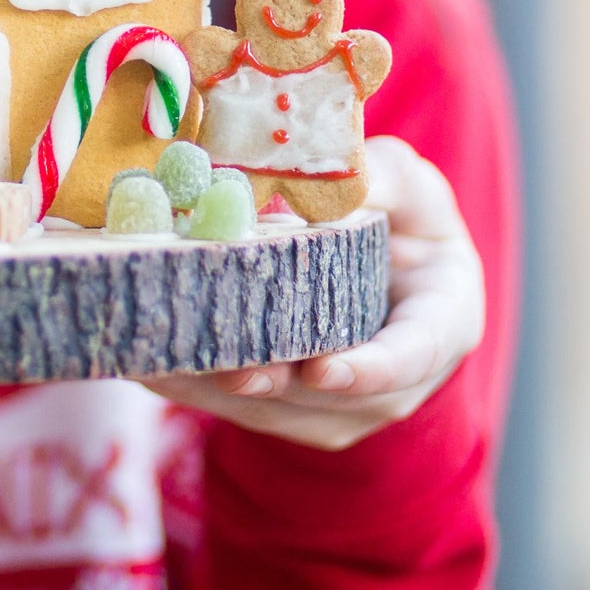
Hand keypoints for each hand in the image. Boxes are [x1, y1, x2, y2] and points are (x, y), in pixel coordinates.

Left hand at [141, 136, 484, 449]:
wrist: (392, 264)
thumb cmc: (403, 215)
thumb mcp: (407, 185)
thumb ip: (380, 181)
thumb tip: (328, 177)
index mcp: (441, 321)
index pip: (410, 356)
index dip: (369, 369)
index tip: (321, 370)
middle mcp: (395, 380)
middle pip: (332, 398)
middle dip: (273, 383)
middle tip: (220, 366)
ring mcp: (344, 405)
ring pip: (279, 411)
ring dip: (218, 392)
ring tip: (160, 361)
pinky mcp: (294, 411)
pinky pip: (244, 409)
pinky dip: (196, 389)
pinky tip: (148, 364)